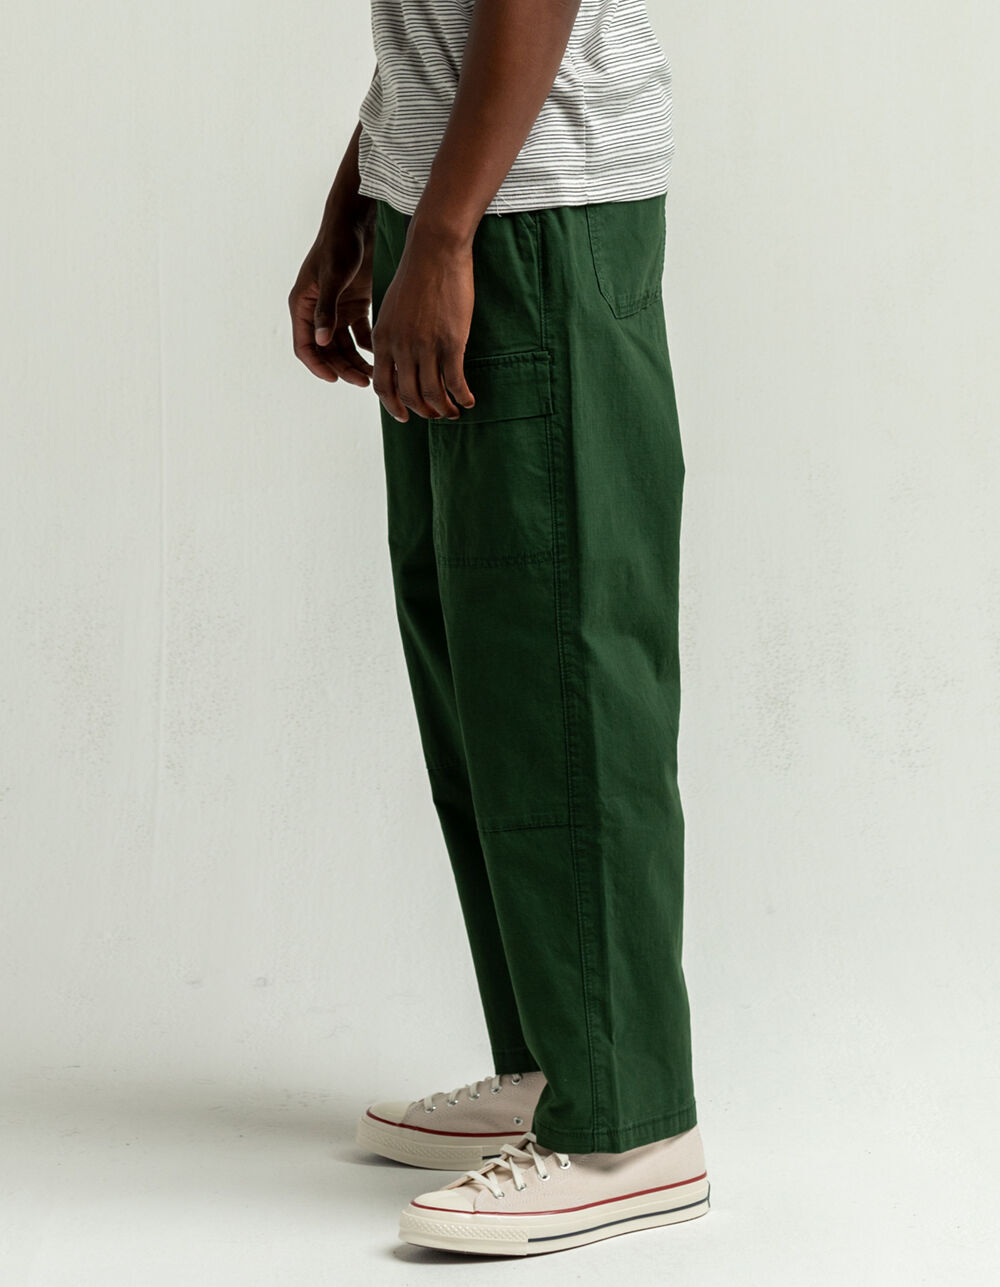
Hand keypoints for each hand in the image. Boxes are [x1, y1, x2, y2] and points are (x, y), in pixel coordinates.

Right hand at [289, 200, 375, 386]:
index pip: (305, 346)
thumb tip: (320, 341)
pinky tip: (382, 354)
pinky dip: (369, 345)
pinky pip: (359, 333)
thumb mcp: (332, 277)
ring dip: (356, 361)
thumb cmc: (338, 244)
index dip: (318, 366)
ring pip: (344, 345)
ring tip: (375, 374)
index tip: (335, 380)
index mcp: (303, 306)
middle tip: (364, 382)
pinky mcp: (353, 304)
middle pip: (327, 350)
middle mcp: (318, 311)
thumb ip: (327, 310)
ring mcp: (336, 309)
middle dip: (343, 367)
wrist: (356, 221)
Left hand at [371, 218, 476, 421]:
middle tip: (435, 415)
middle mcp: (401, 348)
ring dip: (444, 409)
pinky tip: (469, 400)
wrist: (434, 252)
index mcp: (383, 340)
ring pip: (432, 393)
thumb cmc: (416, 276)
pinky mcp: (450, 343)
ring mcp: (426, 347)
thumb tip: (399, 359)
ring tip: (453, 412)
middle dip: (423, 411)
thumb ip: (392, 336)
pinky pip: (454, 382)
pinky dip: (462, 396)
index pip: (383, 386)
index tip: (404, 415)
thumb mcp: (392, 309)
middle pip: (409, 395)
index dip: (393, 406)